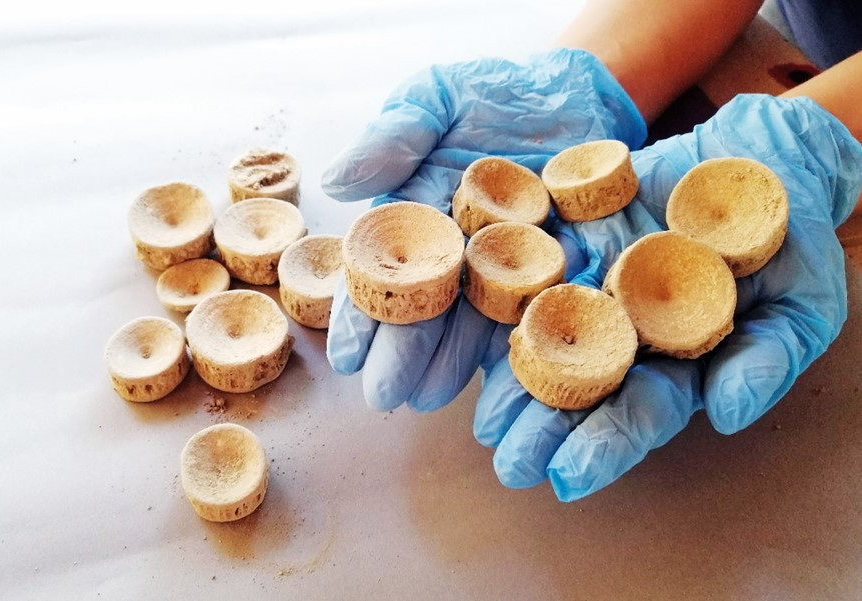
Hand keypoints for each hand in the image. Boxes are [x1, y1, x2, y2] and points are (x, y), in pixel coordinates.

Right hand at [322, 48, 645, 410]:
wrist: (573, 93)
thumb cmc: (493, 93)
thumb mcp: (435, 98)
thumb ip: (392, 135)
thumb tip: (336, 182)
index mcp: (417, 217)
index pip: (380, 270)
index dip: (359, 312)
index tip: (346, 354)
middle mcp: (454, 252)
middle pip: (422, 307)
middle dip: (402, 352)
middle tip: (386, 393)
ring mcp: (501, 267)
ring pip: (471, 320)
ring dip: (448, 362)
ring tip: (428, 396)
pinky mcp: (552, 272)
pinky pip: (533, 311)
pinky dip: (514, 343)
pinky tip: (496, 377)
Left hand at [474, 94, 861, 500]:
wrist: (757, 161)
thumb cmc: (788, 242)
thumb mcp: (800, 302)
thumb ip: (766, 359)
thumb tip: (726, 415)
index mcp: (675, 360)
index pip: (638, 411)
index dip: (605, 445)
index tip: (566, 478)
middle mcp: (624, 332)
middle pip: (579, 387)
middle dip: (543, 426)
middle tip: (507, 465)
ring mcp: (591, 287)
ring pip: (544, 338)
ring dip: (512, 379)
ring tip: (483, 419)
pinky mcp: (568, 239)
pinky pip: (527, 268)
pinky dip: (500, 298)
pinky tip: (471, 327)